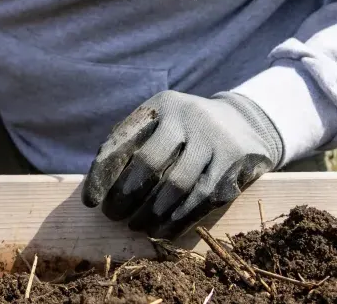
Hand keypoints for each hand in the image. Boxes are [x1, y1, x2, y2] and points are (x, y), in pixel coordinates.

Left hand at [82, 91, 282, 239]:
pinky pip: (204, 199)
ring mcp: (216, 139)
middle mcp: (190, 117)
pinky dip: (181, 220)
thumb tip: (94, 191)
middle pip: (150, 163)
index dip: (104, 174)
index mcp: (163, 105)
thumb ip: (130, 146)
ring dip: (154, 214)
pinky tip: (166, 231)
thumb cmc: (186, 130)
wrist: (245, 121)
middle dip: (128, 197)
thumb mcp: (160, 124)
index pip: (123, 140)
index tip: (91, 202)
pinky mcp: (236, 163)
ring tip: (140, 227)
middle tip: (116, 217)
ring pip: (178, 186)